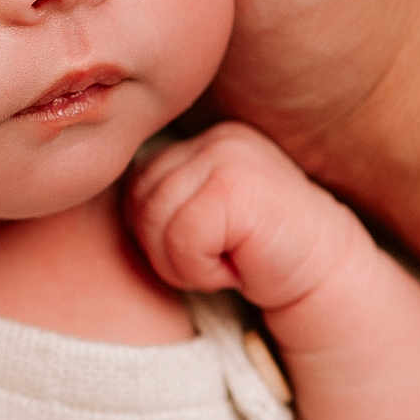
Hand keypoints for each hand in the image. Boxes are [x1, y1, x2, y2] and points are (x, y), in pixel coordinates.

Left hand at [124, 122, 367, 312]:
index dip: (159, 233)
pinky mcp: (236, 184)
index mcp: (202, 139)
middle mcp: (214, 137)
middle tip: (221, 258)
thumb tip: (92, 193)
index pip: (134, 186)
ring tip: (233, 260)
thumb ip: (163, 199)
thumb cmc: (257, 257)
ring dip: (186, 263)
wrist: (327, 281)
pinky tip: (242, 266)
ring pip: (155, 221)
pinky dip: (203, 269)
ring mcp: (227, 155)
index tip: (208, 245)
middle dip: (168, 249)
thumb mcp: (203, 217)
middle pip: (138, 202)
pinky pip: (181, 238)